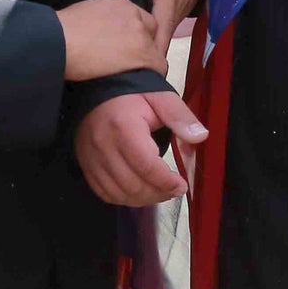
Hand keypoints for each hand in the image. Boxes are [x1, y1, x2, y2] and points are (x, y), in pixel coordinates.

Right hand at [55, 0, 165, 80]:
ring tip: (132, 73)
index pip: (136, 17)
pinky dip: (152, 74)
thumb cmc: (57, 32)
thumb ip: (99, 20)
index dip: (132, 33)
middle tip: (127, 60)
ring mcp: (139, 33)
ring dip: (145, 60)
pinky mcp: (141, 52)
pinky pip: (158, 65)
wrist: (56, 42)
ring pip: (154, 48)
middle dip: (142, 44)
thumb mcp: (82, 13)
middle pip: (149, 30)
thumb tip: (98, 34)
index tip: (122, 45)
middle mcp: (133, 13)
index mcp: (118, 1)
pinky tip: (142, 82)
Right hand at [73, 90, 207, 204]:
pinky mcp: (86, 166)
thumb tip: (200, 136)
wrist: (101, 89)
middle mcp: (104, 146)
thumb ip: (181, 117)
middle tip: (175, 190)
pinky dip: (124, 198)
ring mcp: (91, 158)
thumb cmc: (133, 95)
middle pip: (133, 184)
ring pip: (118, 193)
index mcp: (123, 127)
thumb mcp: (161, 98)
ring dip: (143, 199)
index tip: (181, 185)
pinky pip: (104, 193)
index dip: (166, 182)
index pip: (146, 165)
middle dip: (158, 193)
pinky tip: (140, 192)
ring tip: (161, 191)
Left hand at [93, 0, 205, 53]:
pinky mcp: (186, 0)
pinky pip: (172, 20)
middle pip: (164, 35)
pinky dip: (161, 29)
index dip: (151, 50)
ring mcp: (185, 3)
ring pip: (168, 29)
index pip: (161, 30)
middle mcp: (178, 4)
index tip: (140, 66)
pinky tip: (146, 32)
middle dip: (149, 51)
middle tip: (126, 64)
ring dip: (155, 41)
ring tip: (133, 54)